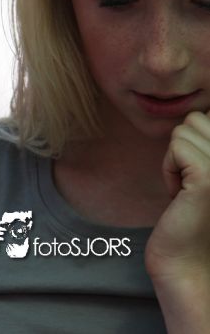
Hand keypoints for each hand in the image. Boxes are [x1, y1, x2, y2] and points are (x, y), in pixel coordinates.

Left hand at [145, 111, 209, 330]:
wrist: (185, 260)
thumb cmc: (191, 215)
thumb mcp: (202, 172)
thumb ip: (205, 143)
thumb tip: (198, 113)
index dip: (195, 142)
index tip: (197, 176)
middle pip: (197, 119)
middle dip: (183, 149)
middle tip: (190, 184)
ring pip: (184, 130)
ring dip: (175, 160)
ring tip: (187, 191)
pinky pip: (176, 146)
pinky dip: (168, 168)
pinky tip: (179, 195)